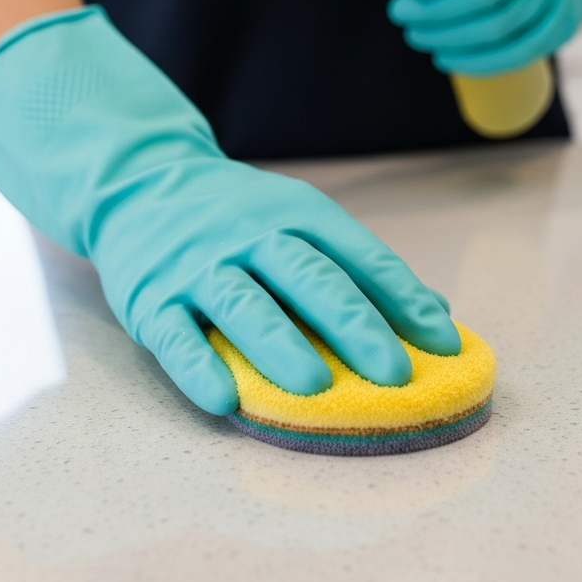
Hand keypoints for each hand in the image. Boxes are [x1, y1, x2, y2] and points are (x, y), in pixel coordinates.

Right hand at [0, 8, 459, 415]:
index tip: (445, 344)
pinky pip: (175, 335)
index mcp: (296, 214)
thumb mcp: (298, 218)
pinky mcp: (151, 298)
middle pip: (308, 279)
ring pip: (244, 306)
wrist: (137, 182)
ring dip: (280, 345)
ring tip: (316, 387)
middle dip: (353, 325)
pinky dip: (198, 367)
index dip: (403, 299)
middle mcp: (249, 235)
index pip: (359, 255)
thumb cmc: (237, 215)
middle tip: (393, 373)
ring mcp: (197, 266)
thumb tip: (435, 314)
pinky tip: (224, 399)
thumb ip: (359, 265)